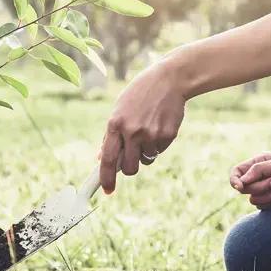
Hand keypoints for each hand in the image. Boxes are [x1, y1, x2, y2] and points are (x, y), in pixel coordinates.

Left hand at [99, 57, 185, 193]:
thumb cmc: (140, 95)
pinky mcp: (167, 135)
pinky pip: (159, 151)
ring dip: (145, 153)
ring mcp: (151, 134)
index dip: (106, 178)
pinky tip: (159, 125)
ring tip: (147, 130)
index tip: (107, 191)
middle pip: (129, 168)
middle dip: (129, 168)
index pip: (108, 159)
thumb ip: (110, 134)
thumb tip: (102, 158)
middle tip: (131, 158)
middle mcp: (132, 131)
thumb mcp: (119, 110)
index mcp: (115, 124)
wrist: (169, 80)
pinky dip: (158, 144)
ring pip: (146, 160)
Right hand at [230, 153, 270, 209]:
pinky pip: (261, 205)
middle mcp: (258, 175)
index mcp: (258, 162)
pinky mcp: (270, 199)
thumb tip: (241, 181)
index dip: (234, 180)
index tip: (240, 187)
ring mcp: (264, 188)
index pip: (236, 172)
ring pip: (252, 198)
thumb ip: (258, 170)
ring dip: (268, 196)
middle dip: (259, 187)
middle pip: (244, 187)